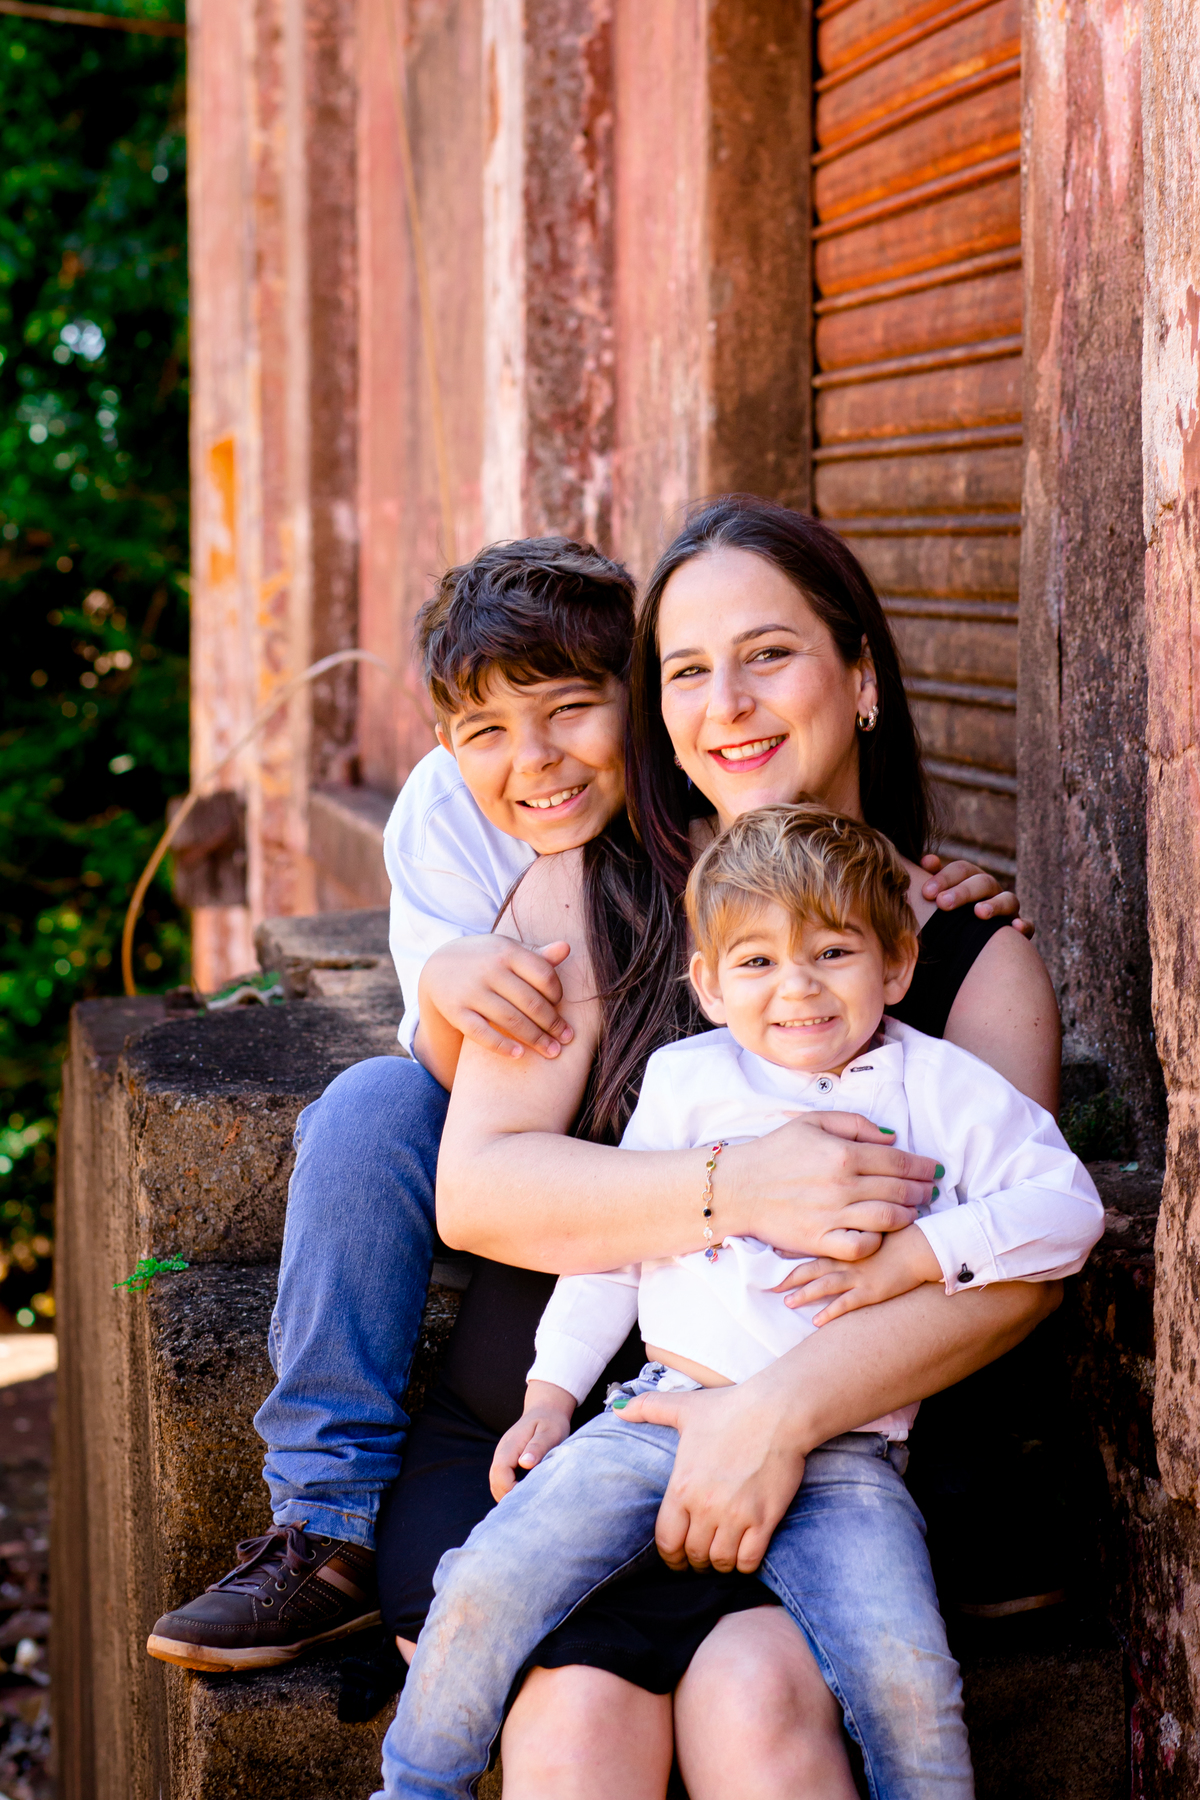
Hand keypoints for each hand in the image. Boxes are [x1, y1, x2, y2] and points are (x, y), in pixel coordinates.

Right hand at [419, 934, 573, 1059]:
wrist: (439, 966)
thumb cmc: (486, 959)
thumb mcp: (508, 950)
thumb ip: (538, 954)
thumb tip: (567, 948)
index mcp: (506, 951)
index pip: (543, 976)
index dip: (557, 994)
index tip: (560, 1007)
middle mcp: (489, 969)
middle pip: (530, 1002)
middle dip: (552, 1024)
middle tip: (567, 1039)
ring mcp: (471, 991)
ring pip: (510, 1020)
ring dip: (535, 1039)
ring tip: (552, 1051)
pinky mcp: (455, 1011)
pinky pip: (481, 1033)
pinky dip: (501, 1046)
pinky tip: (520, 1054)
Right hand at [489, 1382, 574, 1499]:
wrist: (546, 1408)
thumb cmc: (551, 1421)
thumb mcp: (549, 1432)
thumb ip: (537, 1447)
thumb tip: (524, 1464)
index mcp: (510, 1446)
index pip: (501, 1474)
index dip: (511, 1490)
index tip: (529, 1499)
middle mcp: (502, 1452)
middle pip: (495, 1482)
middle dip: (507, 1498)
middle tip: (527, 1510)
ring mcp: (503, 1456)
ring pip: (496, 1483)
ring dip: (506, 1496)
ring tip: (526, 1506)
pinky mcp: (508, 1460)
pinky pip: (501, 1480)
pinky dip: (508, 1490)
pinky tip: (523, 1496)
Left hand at [613, 1379, 808, 1573]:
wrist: (778, 1411)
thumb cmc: (730, 1408)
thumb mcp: (685, 1406)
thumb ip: (648, 1407)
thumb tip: (617, 1407)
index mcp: (682, 1486)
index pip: (666, 1540)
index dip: (669, 1556)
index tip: (676, 1558)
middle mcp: (705, 1506)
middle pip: (693, 1555)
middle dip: (695, 1562)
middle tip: (700, 1559)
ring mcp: (736, 1515)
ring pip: (720, 1561)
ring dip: (719, 1564)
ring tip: (721, 1557)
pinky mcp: (764, 1520)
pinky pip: (749, 1560)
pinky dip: (744, 1564)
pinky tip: (744, 1555)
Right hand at [724, 1112, 935, 1259]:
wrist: (738, 1186)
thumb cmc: (775, 1151)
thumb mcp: (812, 1122)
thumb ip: (855, 1124)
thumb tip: (891, 1137)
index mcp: (843, 1154)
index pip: (897, 1161)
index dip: (922, 1166)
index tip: (934, 1170)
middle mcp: (842, 1186)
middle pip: (899, 1190)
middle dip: (921, 1191)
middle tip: (930, 1191)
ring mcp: (832, 1216)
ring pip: (888, 1219)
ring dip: (907, 1215)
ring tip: (913, 1211)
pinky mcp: (820, 1240)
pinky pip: (861, 1246)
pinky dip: (877, 1241)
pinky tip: (881, 1233)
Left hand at [774, 1222, 942, 1324]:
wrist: (923, 1245)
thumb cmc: (902, 1234)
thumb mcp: (874, 1225)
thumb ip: (856, 1229)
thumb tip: (843, 1228)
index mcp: (847, 1242)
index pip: (813, 1244)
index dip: (792, 1249)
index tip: (770, 1252)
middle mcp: (848, 1259)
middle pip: (812, 1267)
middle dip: (790, 1276)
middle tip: (769, 1283)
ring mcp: (859, 1276)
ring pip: (824, 1286)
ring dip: (804, 1294)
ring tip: (787, 1302)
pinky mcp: (871, 1292)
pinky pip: (846, 1304)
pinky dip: (830, 1312)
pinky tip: (816, 1322)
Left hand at [920, 854, 1033, 937]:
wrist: (971, 944)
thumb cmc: (949, 914)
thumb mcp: (940, 894)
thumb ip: (934, 877)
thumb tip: (927, 860)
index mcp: (971, 878)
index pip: (961, 870)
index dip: (944, 878)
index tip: (926, 893)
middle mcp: (992, 890)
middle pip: (982, 882)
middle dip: (963, 892)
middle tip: (943, 903)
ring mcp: (1008, 909)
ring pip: (1008, 900)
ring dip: (994, 905)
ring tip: (979, 913)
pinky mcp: (1020, 929)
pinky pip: (1027, 925)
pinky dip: (1024, 925)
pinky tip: (1015, 928)